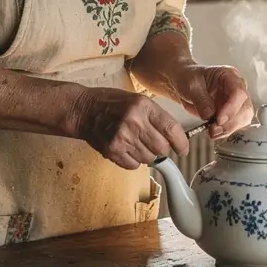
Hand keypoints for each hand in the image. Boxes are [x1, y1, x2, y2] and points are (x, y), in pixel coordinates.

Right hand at [73, 87, 188, 169]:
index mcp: (143, 106)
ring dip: (146, 155)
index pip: (171, 129)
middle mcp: (134, 122)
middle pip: (162, 148)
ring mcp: (122, 138)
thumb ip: (156, 117)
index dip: (181, 143)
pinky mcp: (112, 151)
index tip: (183, 149)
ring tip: (134, 142)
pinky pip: (133, 166)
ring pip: (149, 159)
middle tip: (153, 143)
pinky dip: (133, 161)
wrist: (83, 109)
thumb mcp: (138, 100)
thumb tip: (175, 138)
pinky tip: (125, 148)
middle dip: (162, 150)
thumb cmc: (112, 103)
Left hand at [170, 65, 253, 139]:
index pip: (239, 92)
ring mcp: (235, 101)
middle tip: (214, 129)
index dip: (232, 108)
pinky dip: (225, 131)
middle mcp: (236, 88)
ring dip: (229, 129)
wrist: (184, 82)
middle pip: (245, 108)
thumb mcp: (191, 85)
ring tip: (212, 132)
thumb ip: (201, 100)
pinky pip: (235, 125)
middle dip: (231, 122)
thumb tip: (209, 115)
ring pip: (243, 119)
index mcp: (229, 75)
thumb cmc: (189, 77)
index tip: (220, 120)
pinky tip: (214, 132)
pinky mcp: (231, 113)